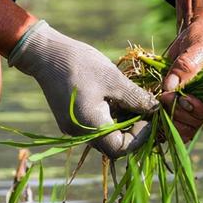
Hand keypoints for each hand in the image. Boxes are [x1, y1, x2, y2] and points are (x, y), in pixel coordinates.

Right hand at [9, 20, 158, 157]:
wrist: (46, 53)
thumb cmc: (80, 64)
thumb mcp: (114, 80)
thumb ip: (136, 99)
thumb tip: (156, 110)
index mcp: (90, 127)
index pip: (121, 148)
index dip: (140, 137)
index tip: (149, 116)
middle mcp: (80, 134)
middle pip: (113, 145)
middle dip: (133, 129)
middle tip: (145, 108)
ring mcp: (73, 128)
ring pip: (105, 136)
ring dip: (122, 122)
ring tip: (131, 100)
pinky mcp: (71, 120)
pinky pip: (95, 126)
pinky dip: (110, 117)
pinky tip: (116, 98)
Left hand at [161, 20, 202, 141]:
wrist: (200, 34)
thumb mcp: (197, 47)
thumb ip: (185, 67)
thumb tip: (169, 86)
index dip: (190, 108)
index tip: (173, 97)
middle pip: (195, 122)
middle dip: (177, 112)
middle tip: (163, 98)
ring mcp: (201, 107)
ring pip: (186, 127)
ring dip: (170, 120)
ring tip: (159, 104)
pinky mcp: (187, 107)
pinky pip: (179, 124)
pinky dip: (167, 124)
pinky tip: (159, 119)